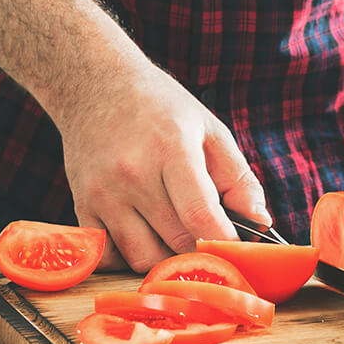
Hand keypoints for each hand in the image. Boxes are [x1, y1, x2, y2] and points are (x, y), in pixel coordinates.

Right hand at [57, 64, 269, 271]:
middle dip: (200, 249)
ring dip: (166, 257)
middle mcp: (132, 174)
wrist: (95, 85)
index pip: (200, 217)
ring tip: (175, 233)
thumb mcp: (209, 130)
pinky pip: (108, 257)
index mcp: (171, 149)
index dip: (226, 244)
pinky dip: (130, 257)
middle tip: (209, 236)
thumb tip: (261, 225)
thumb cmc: (161, 109)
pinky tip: (143, 235)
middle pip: (176, 241)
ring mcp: (103, 193)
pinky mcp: (82, 206)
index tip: (238, 250)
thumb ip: (239, 179)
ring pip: (142, 258)